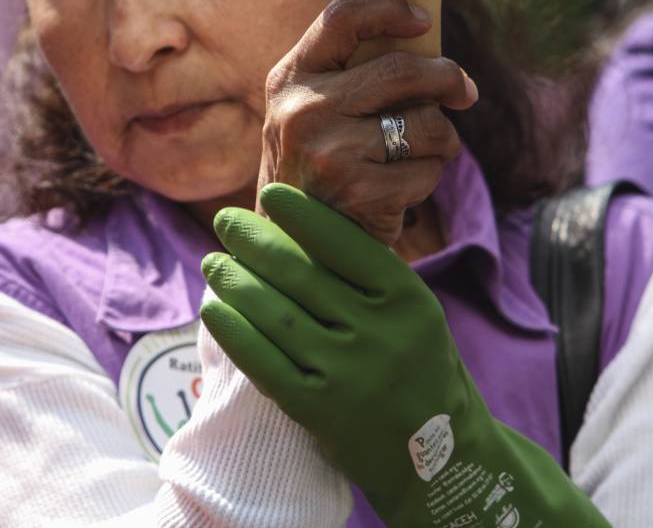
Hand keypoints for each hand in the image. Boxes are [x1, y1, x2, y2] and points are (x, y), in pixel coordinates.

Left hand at [201, 184, 609, 527]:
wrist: (439, 458)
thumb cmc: (417, 369)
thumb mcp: (413, 315)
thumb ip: (368, 279)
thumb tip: (298, 228)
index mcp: (408, 299)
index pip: (346, 244)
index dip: (303, 215)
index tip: (269, 194)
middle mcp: (380, 333)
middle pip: (301, 275)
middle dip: (253, 241)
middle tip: (224, 221)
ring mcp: (348, 374)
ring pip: (275, 315)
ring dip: (234, 282)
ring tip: (213, 263)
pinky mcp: (318, 410)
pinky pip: (263, 362)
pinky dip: (232, 331)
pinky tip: (213, 308)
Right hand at [258, 0, 476, 245]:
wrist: (292, 246)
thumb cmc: (314, 170)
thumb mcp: (310, 113)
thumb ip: (349, 75)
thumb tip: (426, 43)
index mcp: (290, 79)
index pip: (342, 19)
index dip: (389, 10)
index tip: (423, 20)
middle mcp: (304, 111)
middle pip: (402, 70)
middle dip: (447, 79)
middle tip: (463, 92)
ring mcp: (330, 152)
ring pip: (426, 123)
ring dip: (441, 140)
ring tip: (421, 154)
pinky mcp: (358, 192)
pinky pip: (426, 171)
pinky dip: (427, 179)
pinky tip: (400, 190)